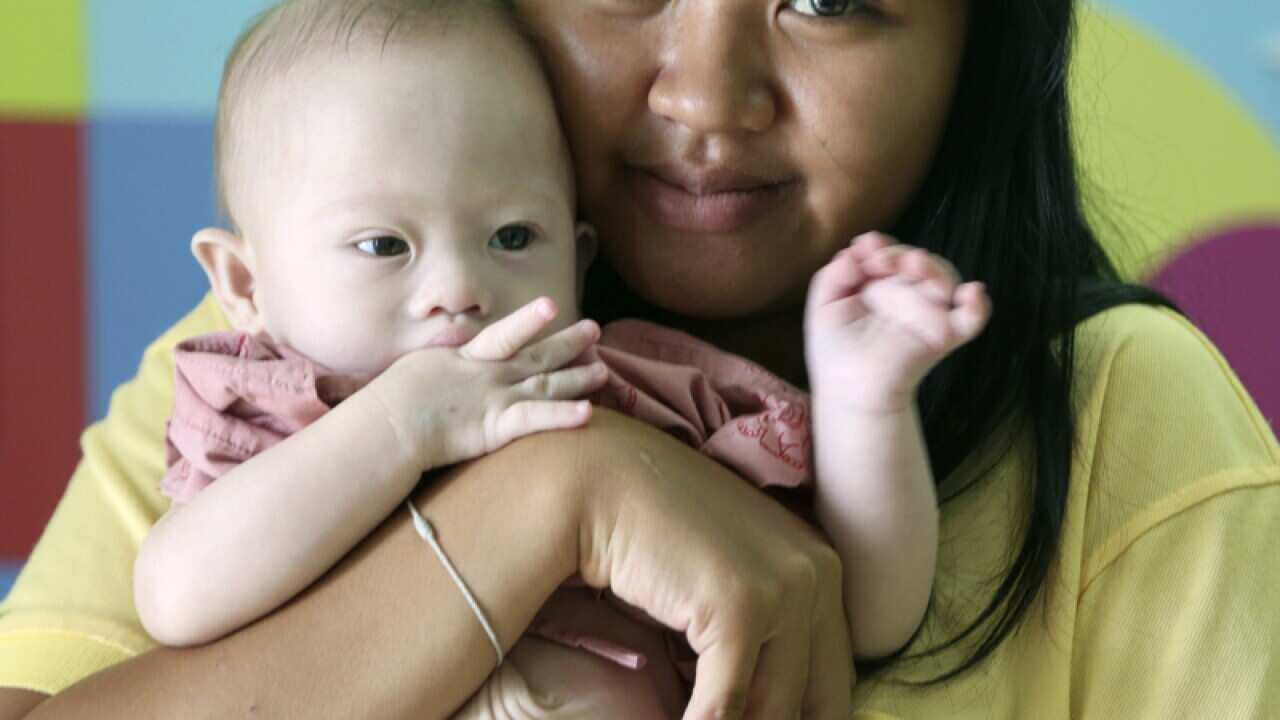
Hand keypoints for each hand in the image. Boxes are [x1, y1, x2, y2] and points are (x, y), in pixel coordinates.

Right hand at [365, 298, 608, 466]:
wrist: (387, 424)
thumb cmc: (390, 403)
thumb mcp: (413, 373)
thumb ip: (434, 367)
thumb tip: (434, 364)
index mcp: (464, 360)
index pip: (503, 336)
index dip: (528, 320)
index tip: (551, 305)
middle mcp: (487, 375)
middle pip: (535, 355)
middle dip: (567, 342)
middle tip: (595, 329)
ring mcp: (495, 399)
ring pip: (545, 383)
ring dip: (577, 377)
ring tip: (603, 370)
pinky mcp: (497, 426)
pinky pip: (537, 419)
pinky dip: (563, 415)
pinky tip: (589, 411)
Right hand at [574, 409, 852, 719]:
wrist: (599, 477)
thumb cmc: (652, 530)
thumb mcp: (725, 579)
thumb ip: (759, 637)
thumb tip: (761, 708)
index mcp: (822, 569)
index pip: (830, 681)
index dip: (799, 719)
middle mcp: (820, 574)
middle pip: (809, 701)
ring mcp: (785, 589)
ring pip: (771, 713)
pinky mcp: (742, 609)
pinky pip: (723, 708)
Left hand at [805, 232, 989, 412]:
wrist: (848, 391)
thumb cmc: (836, 350)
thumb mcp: (824, 306)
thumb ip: (833, 275)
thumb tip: (853, 251)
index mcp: (880, 284)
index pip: (889, 255)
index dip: (881, 246)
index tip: (866, 247)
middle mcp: (907, 294)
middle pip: (918, 261)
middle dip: (901, 254)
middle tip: (881, 261)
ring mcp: (927, 313)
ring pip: (944, 280)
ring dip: (933, 267)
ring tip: (915, 264)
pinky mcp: (942, 336)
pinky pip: (971, 319)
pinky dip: (978, 306)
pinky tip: (972, 293)